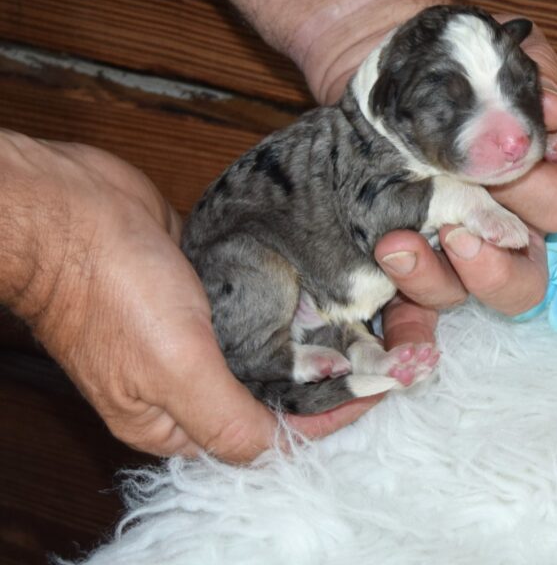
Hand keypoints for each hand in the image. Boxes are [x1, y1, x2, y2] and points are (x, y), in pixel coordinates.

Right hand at [0, 130, 380, 461]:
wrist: (73, 210)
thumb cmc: (111, 289)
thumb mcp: (172, 368)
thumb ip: (224, 419)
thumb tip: (277, 451)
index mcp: (172, 417)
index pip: (262, 435)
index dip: (321, 418)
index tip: (373, 389)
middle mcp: (187, 378)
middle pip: (268, 391)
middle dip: (323, 377)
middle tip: (378, 352)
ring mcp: (196, 329)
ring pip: (265, 345)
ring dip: (308, 336)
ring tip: (362, 318)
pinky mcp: (203, 286)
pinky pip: (256, 303)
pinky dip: (287, 300)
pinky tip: (324, 286)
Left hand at [375, 21, 556, 317]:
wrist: (391, 75)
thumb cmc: (453, 68)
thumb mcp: (496, 57)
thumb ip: (530, 77)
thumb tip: (556, 113)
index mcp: (535, 183)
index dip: (539, 190)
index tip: (507, 162)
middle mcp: (501, 230)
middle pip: (524, 276)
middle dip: (494, 258)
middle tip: (458, 230)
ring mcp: (451, 256)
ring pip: (464, 297)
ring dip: (436, 281)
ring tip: (397, 245)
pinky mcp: (406, 267)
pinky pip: (414, 317)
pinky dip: (408, 335)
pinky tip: (396, 346)